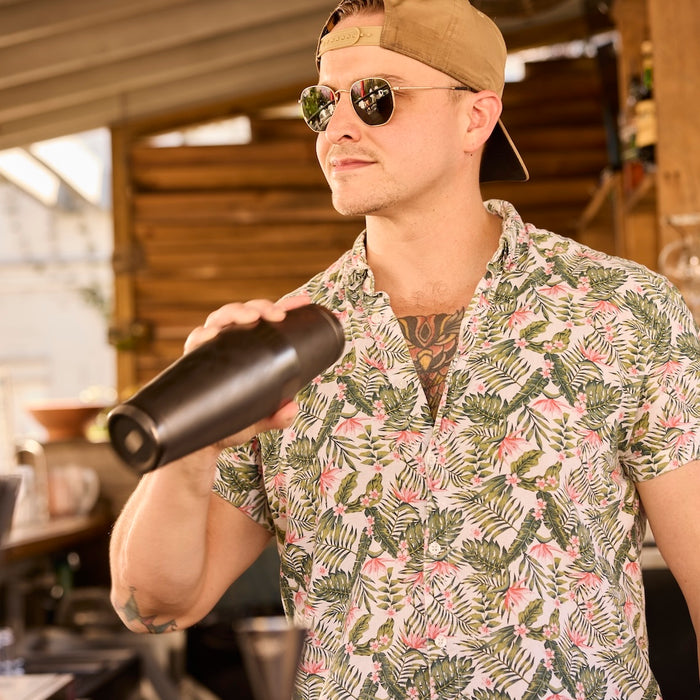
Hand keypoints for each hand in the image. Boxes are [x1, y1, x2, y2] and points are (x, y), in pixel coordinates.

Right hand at [184, 296, 309, 446]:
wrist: (208, 439)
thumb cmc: (237, 421)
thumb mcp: (262, 418)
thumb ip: (278, 416)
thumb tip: (291, 409)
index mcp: (252, 348)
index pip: (268, 320)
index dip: (285, 306)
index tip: (304, 301)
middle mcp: (232, 342)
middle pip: (245, 312)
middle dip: (260, 307)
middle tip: (275, 315)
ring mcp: (213, 348)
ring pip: (221, 318)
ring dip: (235, 312)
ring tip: (248, 317)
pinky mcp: (194, 359)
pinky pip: (196, 340)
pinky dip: (202, 334)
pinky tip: (211, 334)